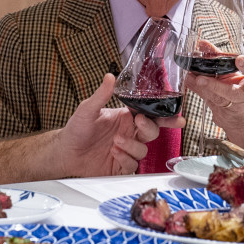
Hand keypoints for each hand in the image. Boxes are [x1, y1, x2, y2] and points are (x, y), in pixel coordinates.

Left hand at [52, 73, 183, 175]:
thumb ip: (101, 95)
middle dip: (149, 128)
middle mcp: (129, 134)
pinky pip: (132, 165)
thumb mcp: (87, 109)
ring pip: (143, 150)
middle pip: (153, 132)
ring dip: (131, 145)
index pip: (151, 115)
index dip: (166, 117)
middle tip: (138, 123)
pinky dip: (125, 158)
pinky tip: (114, 152)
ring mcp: (126, 150)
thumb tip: (110, 77)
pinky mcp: (120, 166)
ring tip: (115, 141)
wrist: (65, 151)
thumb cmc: (77, 128)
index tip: (178, 117)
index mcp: (126, 118)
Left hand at [183, 41, 243, 149]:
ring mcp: (233, 107)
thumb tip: (202, 44)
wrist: (241, 116)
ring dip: (201, 88)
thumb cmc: (239, 87)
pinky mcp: (221, 114)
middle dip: (215, 85)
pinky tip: (189, 82)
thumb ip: (220, 57)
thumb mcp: (235, 72)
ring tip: (190, 78)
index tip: (239, 59)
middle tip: (201, 79)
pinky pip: (208, 101)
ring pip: (216, 98)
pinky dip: (197, 90)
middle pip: (230, 92)